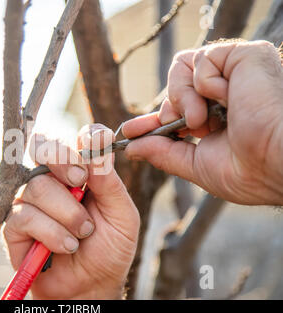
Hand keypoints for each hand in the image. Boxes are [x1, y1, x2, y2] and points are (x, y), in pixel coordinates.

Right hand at [3, 124, 138, 298]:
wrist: (93, 284)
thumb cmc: (109, 247)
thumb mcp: (122, 214)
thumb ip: (109, 181)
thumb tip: (95, 143)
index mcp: (78, 171)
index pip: (73, 139)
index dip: (83, 138)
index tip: (95, 149)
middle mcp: (51, 180)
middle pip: (43, 147)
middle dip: (63, 162)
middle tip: (81, 183)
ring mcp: (30, 201)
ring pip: (38, 186)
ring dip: (67, 213)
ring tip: (82, 234)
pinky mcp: (15, 226)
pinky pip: (26, 216)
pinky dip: (52, 233)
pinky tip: (65, 246)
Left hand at [122, 40, 282, 204]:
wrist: (276, 163)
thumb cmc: (248, 171)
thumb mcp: (195, 165)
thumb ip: (163, 154)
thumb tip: (133, 148)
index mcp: (219, 117)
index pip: (176, 108)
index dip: (153, 118)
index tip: (130, 130)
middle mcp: (226, 93)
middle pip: (176, 83)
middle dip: (168, 109)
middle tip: (183, 125)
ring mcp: (235, 74)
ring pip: (182, 66)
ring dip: (183, 96)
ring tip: (201, 118)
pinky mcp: (245, 56)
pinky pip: (201, 58)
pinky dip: (205, 82)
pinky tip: (224, 99)